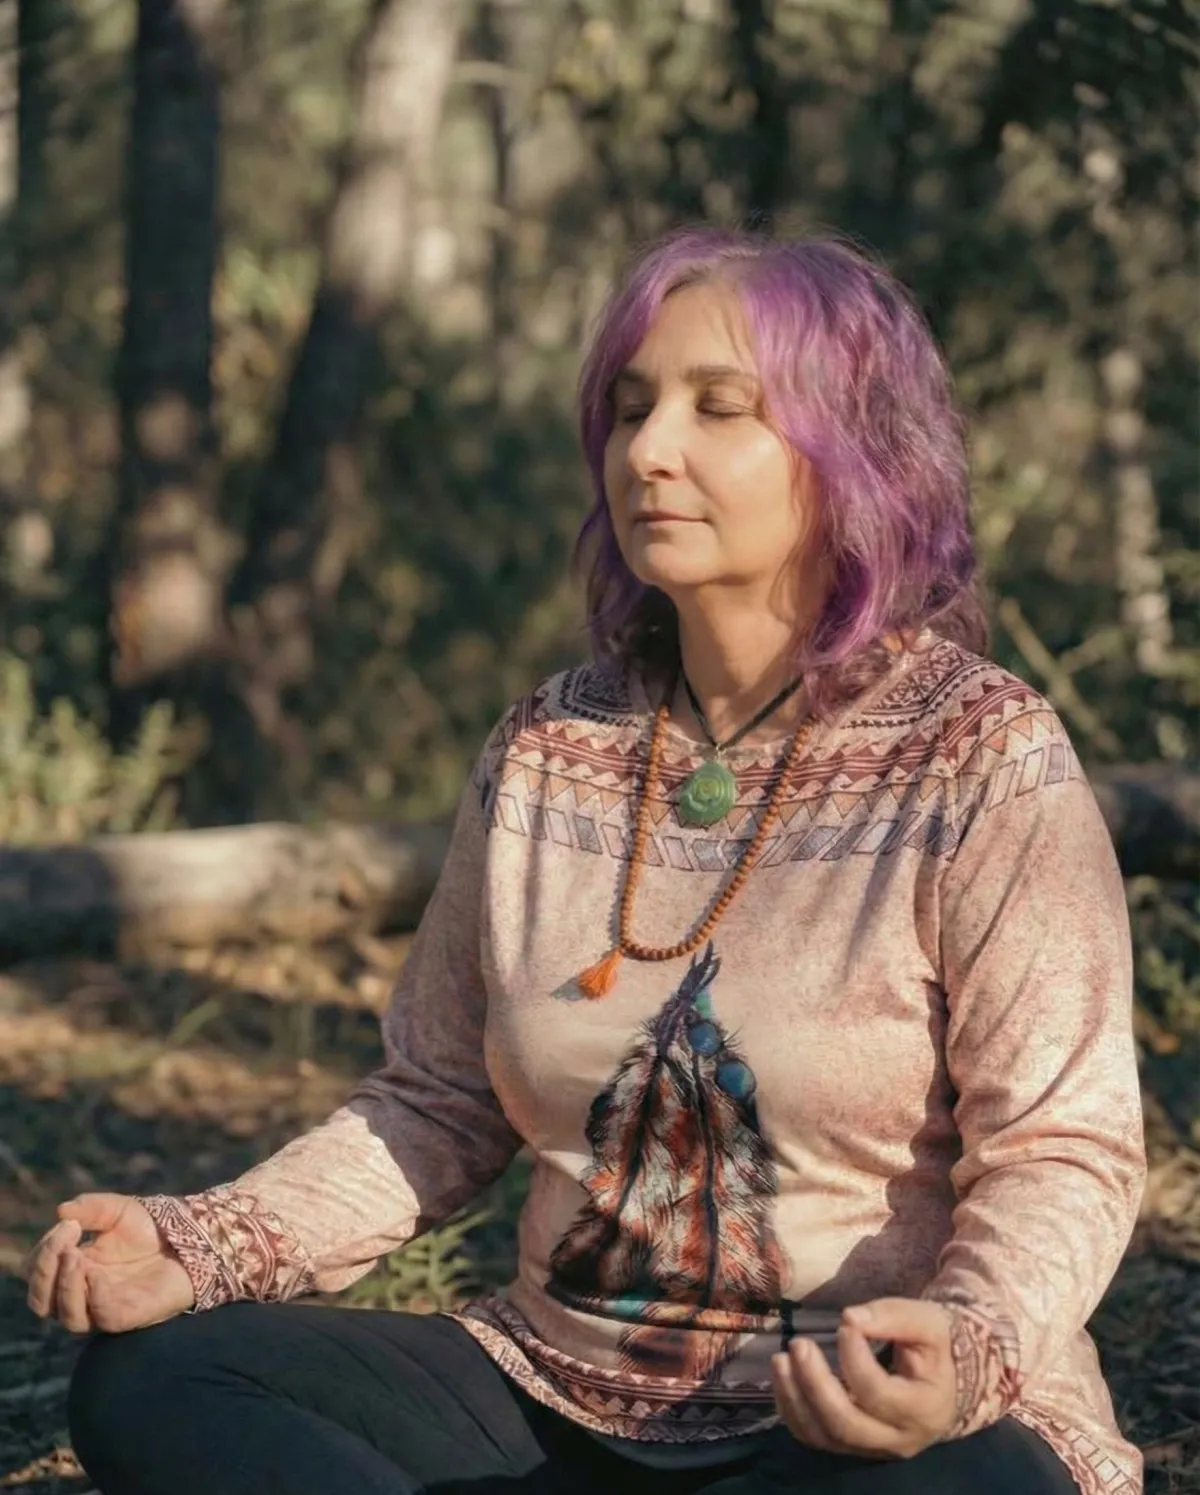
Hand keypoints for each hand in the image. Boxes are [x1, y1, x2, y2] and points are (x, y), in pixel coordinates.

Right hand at [21, 1193, 195, 1334]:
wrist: (193, 1239)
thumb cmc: (151, 1228)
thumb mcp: (119, 1210)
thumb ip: (91, 1208)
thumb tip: (61, 1210)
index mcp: (73, 1269)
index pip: (38, 1274)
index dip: (42, 1254)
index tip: (65, 1227)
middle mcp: (83, 1294)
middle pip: (43, 1302)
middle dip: (45, 1271)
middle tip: (63, 1242)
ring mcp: (104, 1308)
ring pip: (69, 1316)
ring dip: (65, 1286)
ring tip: (76, 1255)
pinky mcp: (129, 1316)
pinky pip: (103, 1317)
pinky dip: (95, 1296)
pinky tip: (97, 1272)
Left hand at [772, 1298, 956, 1459]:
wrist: (943, 1382)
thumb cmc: (935, 1349)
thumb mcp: (928, 1324)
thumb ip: (894, 1316)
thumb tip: (850, 1317)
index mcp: (924, 1409)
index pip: (879, 1393)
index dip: (855, 1358)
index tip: (843, 1324)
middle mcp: (898, 1439)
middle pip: (847, 1424)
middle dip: (816, 1384)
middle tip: (799, 1344)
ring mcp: (873, 1447)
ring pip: (826, 1436)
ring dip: (796, 1398)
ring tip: (781, 1360)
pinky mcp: (852, 1446)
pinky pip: (814, 1438)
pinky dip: (792, 1411)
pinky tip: (783, 1378)